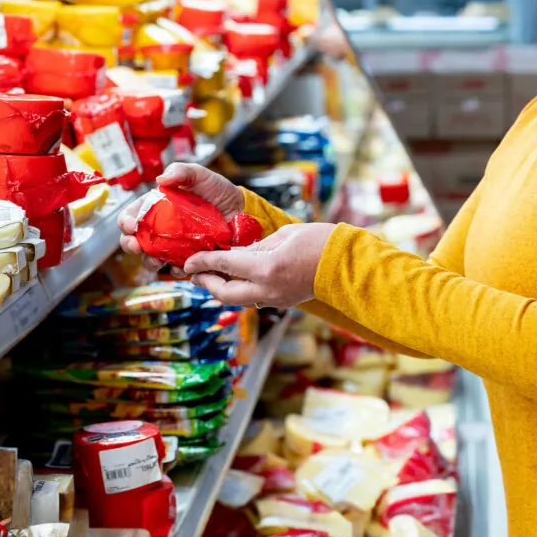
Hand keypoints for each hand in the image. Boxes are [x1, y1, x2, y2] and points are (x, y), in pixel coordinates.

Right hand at [118, 163, 244, 273]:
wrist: (242, 211)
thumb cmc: (219, 191)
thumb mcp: (201, 175)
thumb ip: (182, 171)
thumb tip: (161, 179)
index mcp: (158, 206)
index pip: (133, 214)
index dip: (126, 220)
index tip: (130, 224)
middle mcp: (162, 227)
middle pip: (135, 239)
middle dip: (129, 244)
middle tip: (135, 245)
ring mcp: (174, 244)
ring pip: (151, 257)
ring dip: (149, 261)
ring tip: (156, 260)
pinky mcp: (189, 257)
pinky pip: (176, 267)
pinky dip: (175, 269)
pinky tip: (180, 265)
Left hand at [183, 223, 335, 307]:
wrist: (348, 264)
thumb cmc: (321, 241)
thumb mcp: (285, 235)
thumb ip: (257, 246)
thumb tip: (237, 253)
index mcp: (266, 267)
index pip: (224, 265)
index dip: (202, 261)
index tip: (188, 260)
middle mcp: (267, 288)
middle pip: (225, 292)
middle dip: (206, 282)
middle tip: (193, 272)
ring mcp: (276, 299)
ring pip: (238, 300)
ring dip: (222, 289)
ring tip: (211, 277)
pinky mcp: (284, 302)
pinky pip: (254, 298)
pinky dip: (240, 290)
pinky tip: (237, 280)